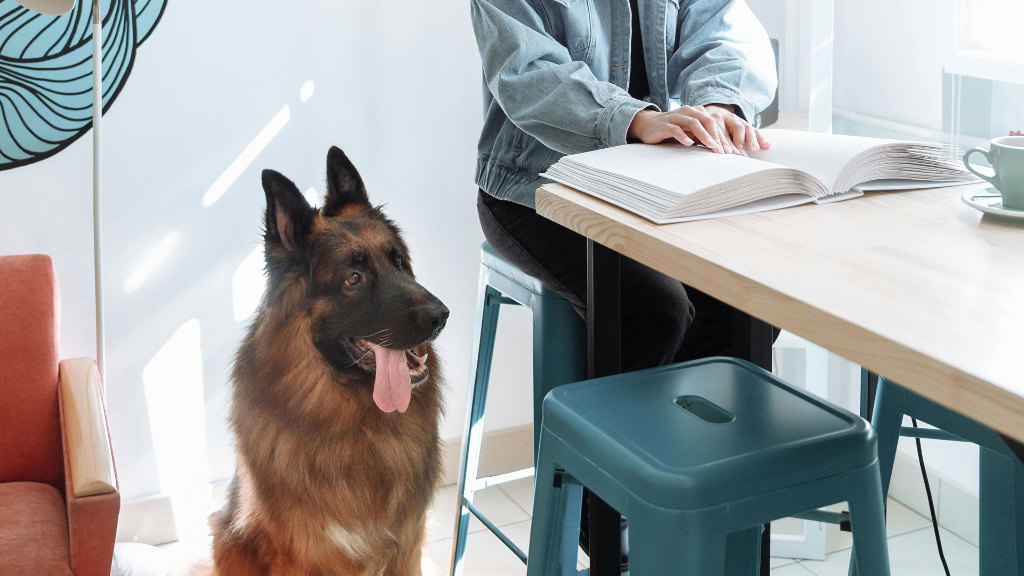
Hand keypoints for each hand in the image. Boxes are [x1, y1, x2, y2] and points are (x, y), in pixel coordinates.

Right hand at [627, 104, 769, 154]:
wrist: (648, 125)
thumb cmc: (672, 130)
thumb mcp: (690, 133)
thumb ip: (703, 137)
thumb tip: (721, 149)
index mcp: (696, 112)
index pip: (713, 123)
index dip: (722, 136)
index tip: (729, 151)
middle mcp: (687, 112)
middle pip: (707, 120)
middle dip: (716, 136)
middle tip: (724, 150)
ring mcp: (675, 117)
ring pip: (693, 123)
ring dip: (704, 135)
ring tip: (711, 146)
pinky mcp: (664, 125)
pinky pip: (675, 129)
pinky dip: (683, 136)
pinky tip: (689, 143)